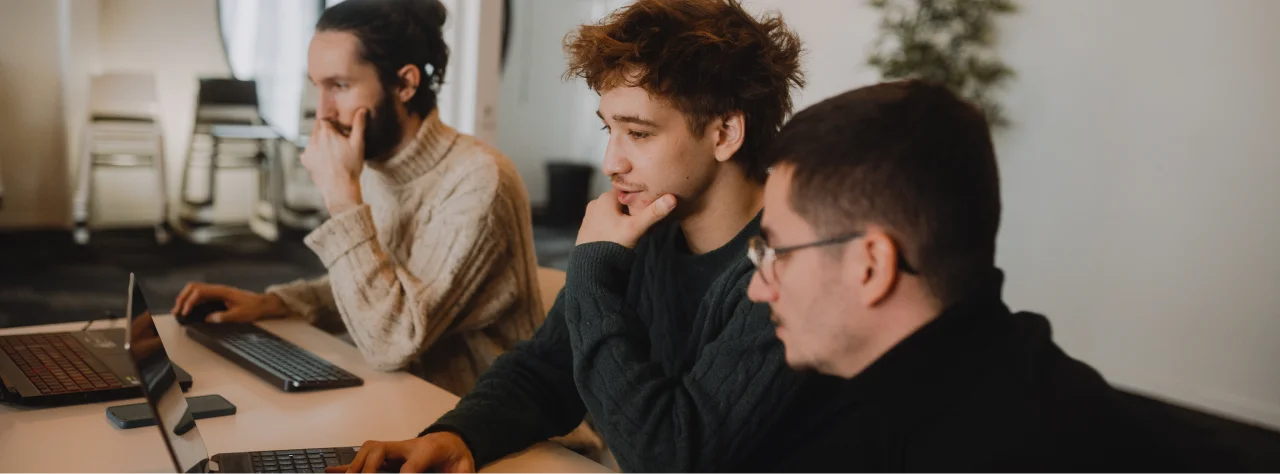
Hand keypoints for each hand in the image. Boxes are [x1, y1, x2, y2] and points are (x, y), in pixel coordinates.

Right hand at [171, 282, 287, 323]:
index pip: (200, 292)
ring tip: (179, 310)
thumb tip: (209, 319)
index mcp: (222, 291)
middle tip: (177, 311)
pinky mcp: (218, 296)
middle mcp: (218, 289)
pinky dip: (192, 300)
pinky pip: (201, 295)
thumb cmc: (253, 308)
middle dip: (183, 298)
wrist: (263, 304)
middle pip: (194, 287)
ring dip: (186, 298)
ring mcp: (218, 291)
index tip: (185, 312)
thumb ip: (223, 317)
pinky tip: (189, 308)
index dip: (190, 302)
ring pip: (196, 290)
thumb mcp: (239, 315)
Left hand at [302, 108, 367, 214]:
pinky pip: (308, 152)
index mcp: (326, 132)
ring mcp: (308, 150)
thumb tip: (362, 110)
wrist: (340, 188)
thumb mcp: (358, 144)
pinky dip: (314, 153)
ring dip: (319, 141)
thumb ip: (359, 125)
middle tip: (335, 139)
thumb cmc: (350, 166)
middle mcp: (314, 139)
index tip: (336, 126)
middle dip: (325, 131)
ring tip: (331, 151)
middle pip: (317, 128)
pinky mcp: (306, 161)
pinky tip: (324, 159)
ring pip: (312, 139)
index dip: (330, 121)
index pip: (324, 118)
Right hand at [327, 433, 474, 473]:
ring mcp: (396, 449)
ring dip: (355, 467)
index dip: (407, 473)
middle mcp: (408, 446)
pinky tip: (332, 471)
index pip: (412, 462)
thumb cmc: (456, 456)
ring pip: (369, 451)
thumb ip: (462, 473)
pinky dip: (348, 466)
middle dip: (369, 468)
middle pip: (381, 449)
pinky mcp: (389, 456)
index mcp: (429, 449)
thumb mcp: (465, 466)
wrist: (454, 441)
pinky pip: (364, 458)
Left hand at [575, 190, 676, 247]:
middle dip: (631, 208)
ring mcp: (589, 215)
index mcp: (605, 197)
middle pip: (620, 201)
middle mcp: (595, 203)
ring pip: (612, 211)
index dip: (639, 198)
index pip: (628, 190)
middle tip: (640, 220)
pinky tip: (618, 235)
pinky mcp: (587, 227)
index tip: (647, 206)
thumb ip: (654, 213)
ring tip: (631, 229)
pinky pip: (604, 221)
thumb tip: (672, 198)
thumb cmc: (613, 243)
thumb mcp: (636, 227)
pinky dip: (612, 225)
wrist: (591, 266)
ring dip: (622, 217)